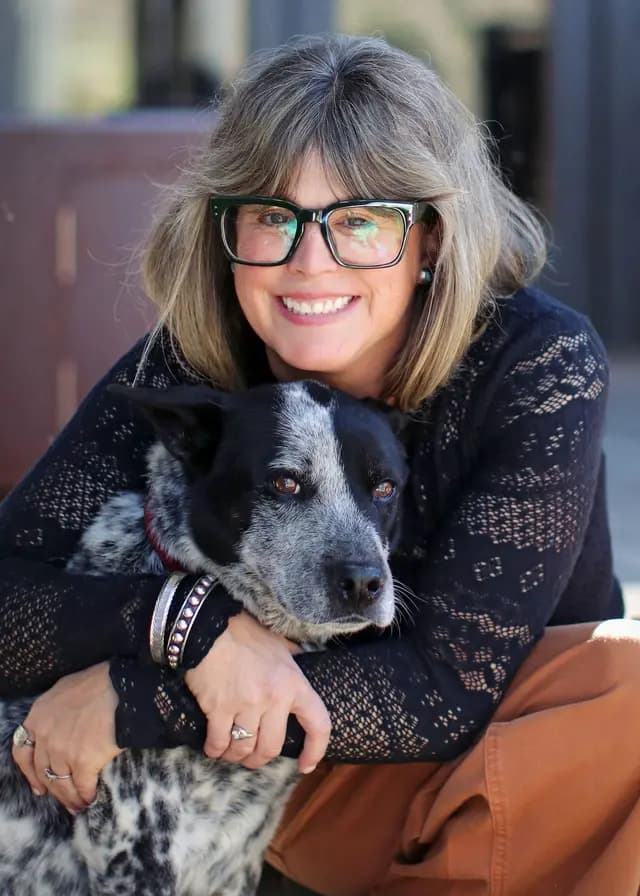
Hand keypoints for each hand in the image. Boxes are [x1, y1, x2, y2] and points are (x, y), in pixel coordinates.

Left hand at [11, 662, 121, 813]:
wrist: (122, 687)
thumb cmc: (100, 683)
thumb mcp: (66, 690)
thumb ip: (56, 711)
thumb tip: (61, 725)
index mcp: (38, 716)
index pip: (22, 752)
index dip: (29, 773)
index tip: (39, 786)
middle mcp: (45, 736)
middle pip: (43, 772)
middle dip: (55, 791)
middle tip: (66, 799)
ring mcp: (62, 751)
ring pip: (61, 784)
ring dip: (71, 797)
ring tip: (79, 804)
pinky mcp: (83, 762)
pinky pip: (82, 786)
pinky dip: (87, 795)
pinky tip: (92, 797)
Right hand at [184, 611, 330, 772]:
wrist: (210, 625)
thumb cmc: (246, 633)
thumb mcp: (280, 645)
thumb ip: (293, 659)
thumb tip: (301, 661)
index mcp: (294, 683)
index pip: (318, 724)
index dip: (315, 750)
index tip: (306, 765)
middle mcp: (273, 697)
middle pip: (272, 747)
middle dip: (261, 759)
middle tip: (253, 757)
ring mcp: (245, 704)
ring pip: (244, 748)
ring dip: (237, 756)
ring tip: (232, 752)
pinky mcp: (218, 708)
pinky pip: (218, 742)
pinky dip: (215, 750)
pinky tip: (213, 747)